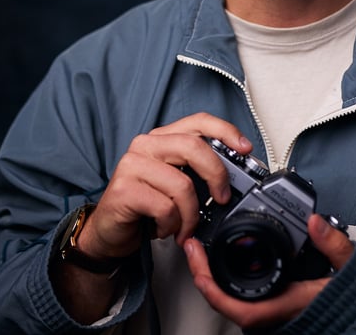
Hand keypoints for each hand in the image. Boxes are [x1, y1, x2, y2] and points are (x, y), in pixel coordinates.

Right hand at [74, 113, 252, 259]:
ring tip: (185, 226)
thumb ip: (198, 171)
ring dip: (191, 214)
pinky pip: (165, 207)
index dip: (226, 131)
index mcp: (163, 137)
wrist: (110, 233)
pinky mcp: (123, 190)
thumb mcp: (177, 182)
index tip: (246, 148)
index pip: (199, 121)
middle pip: (194, 147)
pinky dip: (172, 224)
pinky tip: (165, 228)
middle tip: (221, 198)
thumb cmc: (147, 206)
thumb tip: (235, 174)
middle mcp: (146, 145)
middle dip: (216, 175)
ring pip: (182, 185)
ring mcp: (132, 165)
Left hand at [184, 212, 355, 330]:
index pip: (231, 302)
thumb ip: (332, 244)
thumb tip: (315, 221)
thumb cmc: (349, 299)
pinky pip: (238, 296)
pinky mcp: (268, 305)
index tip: (196, 254)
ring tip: (202, 248)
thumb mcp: (345, 268)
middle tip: (192, 243)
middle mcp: (267, 313)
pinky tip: (223, 259)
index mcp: (279, 305)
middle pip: (221, 298)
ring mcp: (266, 311)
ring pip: (228, 297)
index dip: (207, 280)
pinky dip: (225, 278)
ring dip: (211, 274)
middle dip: (202, 270)